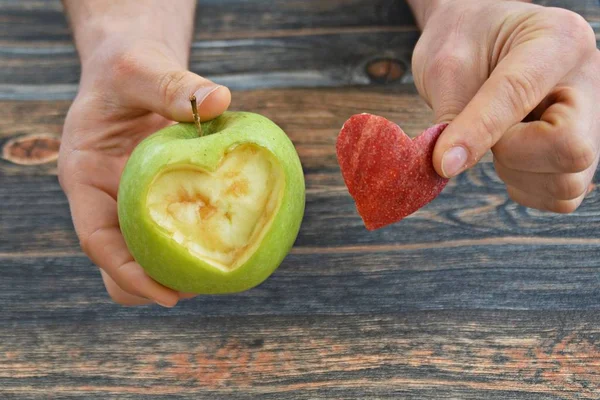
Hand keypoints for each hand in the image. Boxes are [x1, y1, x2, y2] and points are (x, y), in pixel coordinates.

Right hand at [58, 40, 230, 305]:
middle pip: (121, 262)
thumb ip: (172, 84)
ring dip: (180, 268)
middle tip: (204, 288)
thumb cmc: (128, 69)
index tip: (170, 296)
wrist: (135, 71)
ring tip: (224, 270)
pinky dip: (200, 237)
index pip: (98, 240)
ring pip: (149, 253)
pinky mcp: (162, 197)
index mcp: (86, 178)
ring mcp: (134, 202)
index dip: (129, 274)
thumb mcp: (142, 69)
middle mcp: (107, 199)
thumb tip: (219, 100)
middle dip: (156, 284)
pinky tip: (233, 235)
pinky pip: (178, 227)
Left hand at [411, 0, 599, 211]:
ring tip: (498, 140)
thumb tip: (449, 167)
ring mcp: (593, 121)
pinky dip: (526, 187)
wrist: (479, 38)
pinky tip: (510, 156)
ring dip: (518, 174)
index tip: (443, 160)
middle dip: (513, 155)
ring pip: (568, 183)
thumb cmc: (465, 43)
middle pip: (570, 151)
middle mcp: (589, 81)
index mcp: (558, 40)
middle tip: (488, 134)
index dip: (479, 131)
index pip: (521, 94)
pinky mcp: (583, 153)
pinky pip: (561, 197)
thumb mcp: (447, 66)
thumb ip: (452, 115)